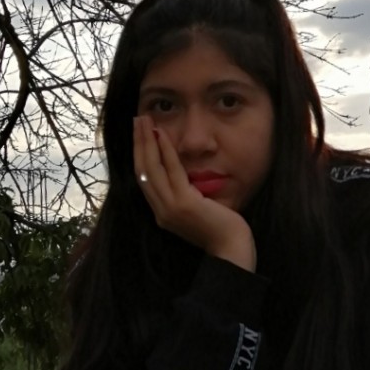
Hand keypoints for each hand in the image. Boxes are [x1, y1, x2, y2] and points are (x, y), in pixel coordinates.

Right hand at [133, 115, 256, 271]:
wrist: (232, 248)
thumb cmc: (221, 228)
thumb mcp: (197, 208)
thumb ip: (186, 194)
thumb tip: (185, 175)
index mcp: (162, 212)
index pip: (144, 179)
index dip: (139, 155)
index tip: (139, 134)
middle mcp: (160, 211)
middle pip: (141, 171)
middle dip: (138, 143)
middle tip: (136, 120)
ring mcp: (170, 208)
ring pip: (150, 169)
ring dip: (146, 141)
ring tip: (144, 121)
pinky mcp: (183, 204)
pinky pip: (171, 171)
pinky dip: (164, 151)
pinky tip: (162, 134)